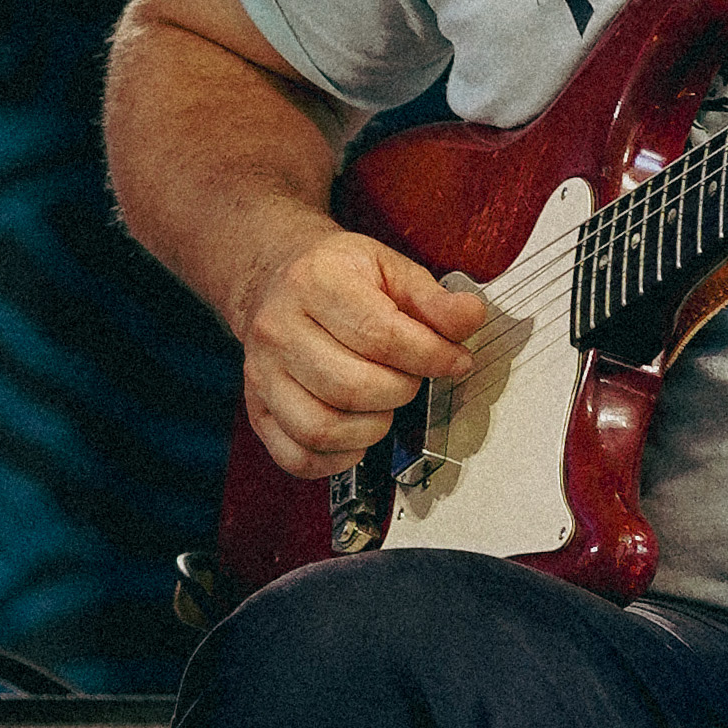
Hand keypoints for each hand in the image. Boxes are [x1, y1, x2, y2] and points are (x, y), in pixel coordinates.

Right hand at [239, 228, 486, 480]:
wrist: (277, 278)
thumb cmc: (339, 275)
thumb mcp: (391, 268)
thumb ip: (434, 298)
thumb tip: (471, 318)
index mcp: (316, 282)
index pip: (380, 336)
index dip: (431, 356)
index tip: (457, 361)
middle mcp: (279, 329)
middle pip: (352, 386)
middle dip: (402, 391)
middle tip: (415, 379)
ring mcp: (261, 374)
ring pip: (321, 427)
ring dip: (372, 428)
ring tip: (387, 404)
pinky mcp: (256, 409)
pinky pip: (295, 456)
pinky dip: (336, 459)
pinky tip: (359, 436)